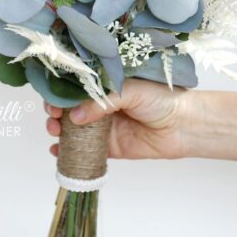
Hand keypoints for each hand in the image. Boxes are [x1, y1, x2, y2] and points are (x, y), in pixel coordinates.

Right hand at [44, 78, 193, 159]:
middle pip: (70, 108)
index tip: (53, 97)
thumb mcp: (129, 90)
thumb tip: (73, 116)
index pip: (77, 86)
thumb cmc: (162, 97)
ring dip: (58, 130)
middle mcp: (102, 105)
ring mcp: (105, 127)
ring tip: (54, 131)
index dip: (61, 91)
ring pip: (73, 129)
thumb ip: (101, 102)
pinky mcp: (110, 147)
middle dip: (55, 112)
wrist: (185, 124)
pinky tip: (57, 151)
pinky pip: (85, 150)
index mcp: (107, 85)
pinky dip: (68, 151)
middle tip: (52, 116)